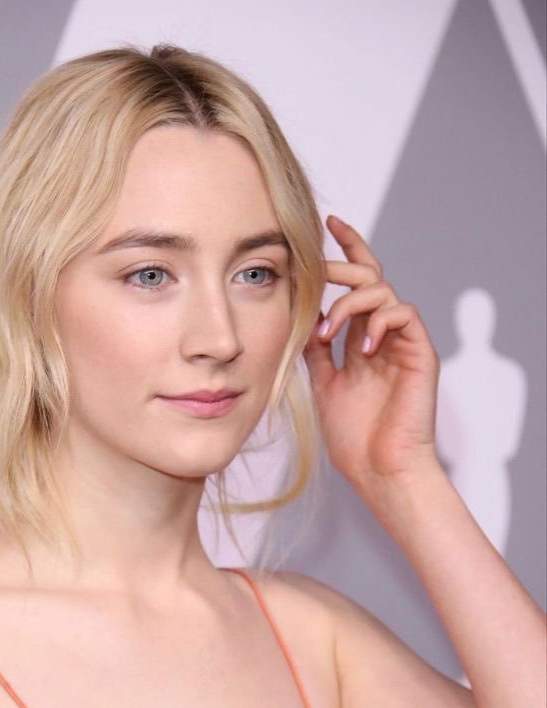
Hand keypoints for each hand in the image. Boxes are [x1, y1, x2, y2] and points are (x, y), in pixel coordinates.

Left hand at [304, 214, 442, 493]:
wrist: (379, 470)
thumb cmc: (354, 438)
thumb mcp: (323, 383)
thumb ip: (316, 348)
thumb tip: (301, 313)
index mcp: (362, 339)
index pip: (357, 284)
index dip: (346, 250)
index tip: (326, 224)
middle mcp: (384, 336)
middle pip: (370, 276)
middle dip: (341, 265)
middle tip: (315, 270)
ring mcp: (403, 343)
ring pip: (383, 290)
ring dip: (349, 303)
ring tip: (329, 332)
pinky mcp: (421, 353)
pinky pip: (404, 313)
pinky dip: (378, 322)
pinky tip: (360, 349)